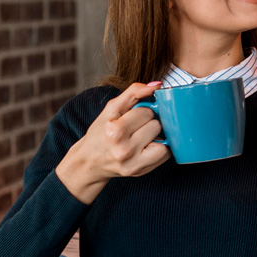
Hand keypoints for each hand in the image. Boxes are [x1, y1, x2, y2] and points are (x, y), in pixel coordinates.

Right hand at [55, 82, 171, 203]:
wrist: (90, 161)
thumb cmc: (101, 133)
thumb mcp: (111, 109)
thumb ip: (133, 93)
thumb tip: (157, 85)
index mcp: (115, 131)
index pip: (146, 112)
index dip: (141, 111)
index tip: (133, 116)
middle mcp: (124, 149)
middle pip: (156, 125)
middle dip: (148, 123)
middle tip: (136, 128)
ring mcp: (134, 163)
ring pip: (164, 138)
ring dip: (155, 135)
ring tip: (141, 137)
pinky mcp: (141, 171)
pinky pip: (166, 154)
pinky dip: (161, 147)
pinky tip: (147, 146)